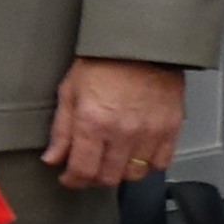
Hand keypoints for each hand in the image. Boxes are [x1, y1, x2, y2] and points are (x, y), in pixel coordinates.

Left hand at [42, 57, 184, 191]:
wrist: (142, 43)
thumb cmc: (104, 61)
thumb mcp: (70, 90)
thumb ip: (61, 130)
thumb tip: (52, 159)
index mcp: (93, 122)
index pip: (83, 171)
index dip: (72, 180)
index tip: (69, 177)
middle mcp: (122, 133)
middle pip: (108, 178)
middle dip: (94, 177)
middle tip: (90, 166)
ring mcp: (149, 133)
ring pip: (134, 174)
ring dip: (120, 171)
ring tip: (113, 158)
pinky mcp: (170, 129)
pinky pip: (160, 163)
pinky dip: (148, 164)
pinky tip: (137, 152)